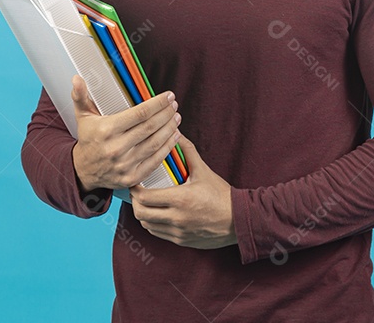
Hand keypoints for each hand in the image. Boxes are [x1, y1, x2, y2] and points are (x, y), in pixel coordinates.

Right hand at [70, 74, 181, 191]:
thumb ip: (81, 96)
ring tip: (176, 118)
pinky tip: (175, 136)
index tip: (168, 96)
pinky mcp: (132, 177)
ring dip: (170, 129)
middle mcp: (116, 148)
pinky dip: (168, 147)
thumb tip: (77, 78)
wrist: (83, 172)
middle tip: (174, 105)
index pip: (139, 114)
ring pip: (155, 143)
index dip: (157, 104)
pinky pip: (155, 160)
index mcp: (107, 130)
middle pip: (150, 127)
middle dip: (166, 114)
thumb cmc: (88, 139)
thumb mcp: (83, 117)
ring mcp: (125, 164)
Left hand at [130, 135, 236, 249]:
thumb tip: (177, 133)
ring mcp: (178, 232)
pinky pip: (158, 233)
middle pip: (141, 214)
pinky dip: (153, 224)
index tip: (135, 182)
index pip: (145, 197)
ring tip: (147, 203)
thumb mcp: (203, 171)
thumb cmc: (221, 195)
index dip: (135, 190)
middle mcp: (177, 218)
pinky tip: (158, 214)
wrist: (238, 220)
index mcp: (180, 199)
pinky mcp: (181, 241)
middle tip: (138, 192)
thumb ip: (188, 151)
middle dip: (135, 202)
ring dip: (143, 214)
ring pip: (147, 225)